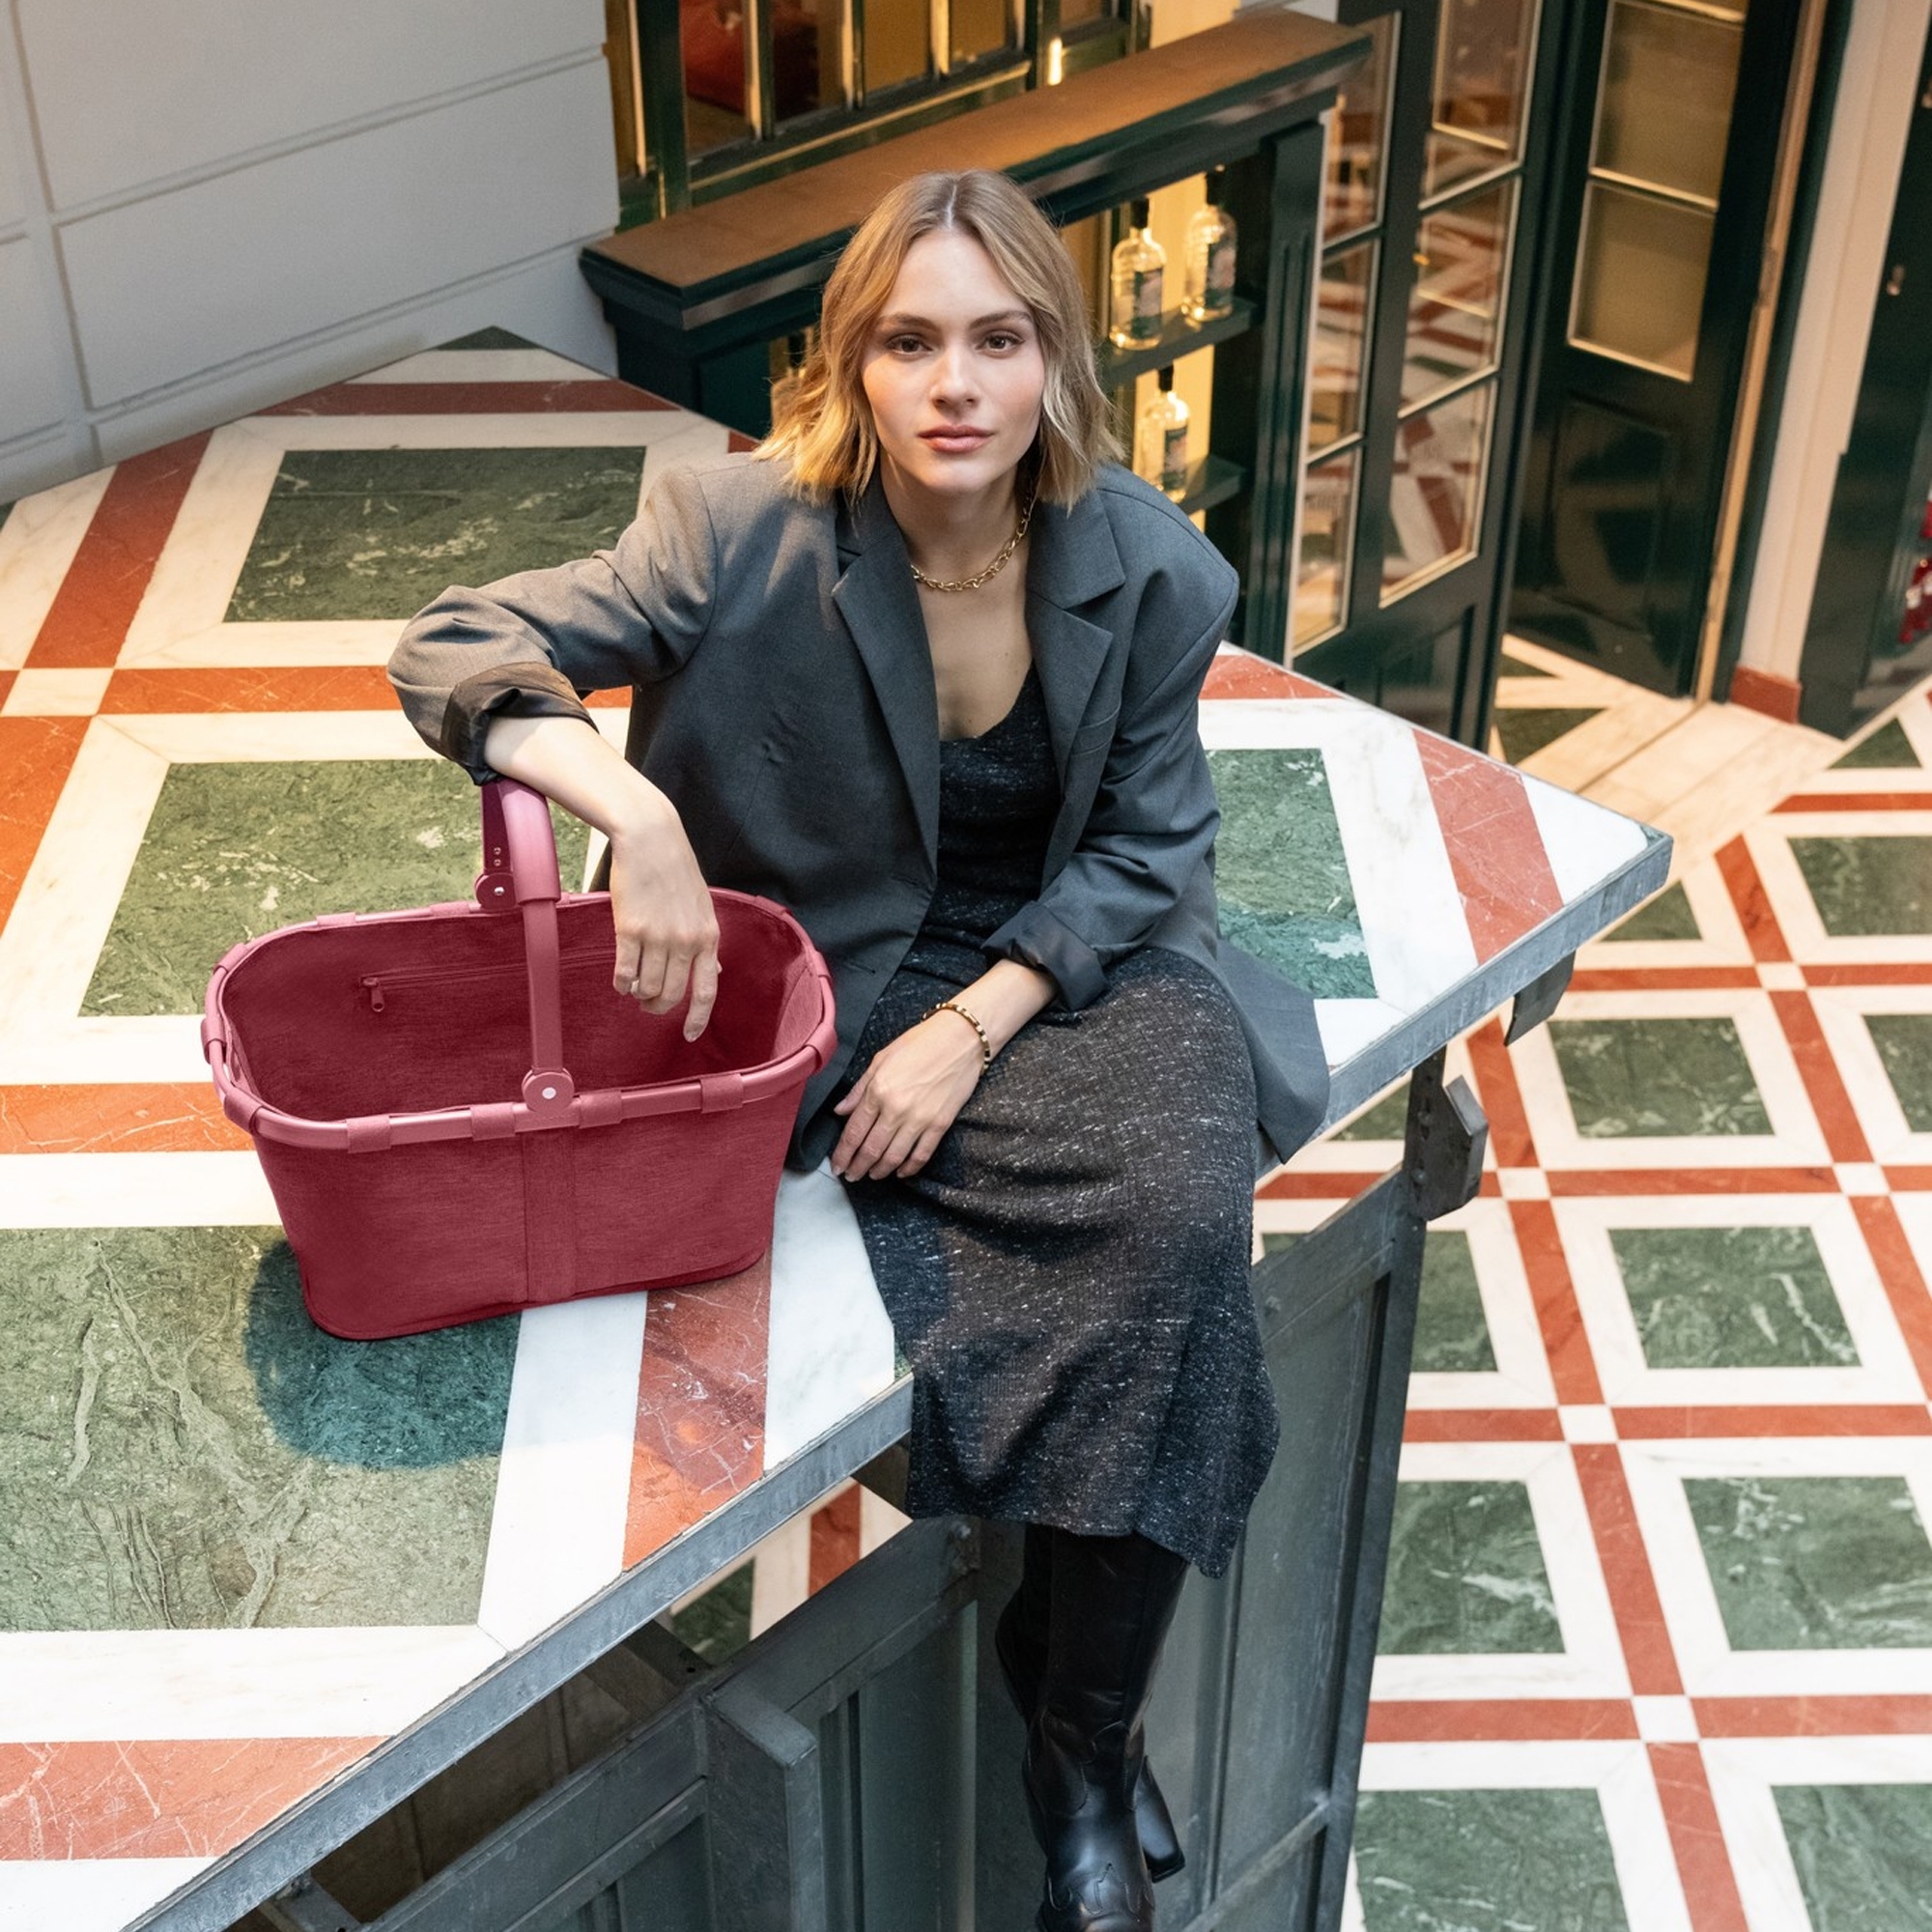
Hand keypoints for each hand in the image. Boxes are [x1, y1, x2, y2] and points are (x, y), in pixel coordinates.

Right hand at [605, 801, 720, 1040]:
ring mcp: (659, 936)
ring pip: (648, 987)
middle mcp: (686, 941)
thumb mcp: (702, 907)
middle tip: (649, 1006)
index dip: (698, 1017)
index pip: (706, 990)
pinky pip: (625, 972)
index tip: (689, 1035)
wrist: (651, 840)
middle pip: (673, 995)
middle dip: (659, 1007)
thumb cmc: (676, 871)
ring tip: (634, 988)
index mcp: (708, 936)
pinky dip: (621, 983)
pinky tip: (620, 981)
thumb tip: (716, 970)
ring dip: (639, 994)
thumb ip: (706, 942)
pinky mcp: (630, 930)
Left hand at [831, 1012, 984, 1180]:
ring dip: (880, 1171)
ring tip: (872, 1176)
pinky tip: (901, 1172)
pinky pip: (921, 1154)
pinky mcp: (940, 1124)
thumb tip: (840, 1111)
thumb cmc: (920, 1043)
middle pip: (871, 1149)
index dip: (843, 1153)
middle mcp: (896, 1108)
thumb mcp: (882, 1058)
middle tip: (851, 1176)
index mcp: (878, 1090)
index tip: (837, 1166)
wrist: (961, 1038)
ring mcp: (920, 1119)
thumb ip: (860, 1088)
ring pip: (894, 1157)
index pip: (854, 1131)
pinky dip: (909, 1168)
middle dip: (857, 1167)